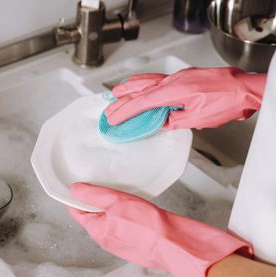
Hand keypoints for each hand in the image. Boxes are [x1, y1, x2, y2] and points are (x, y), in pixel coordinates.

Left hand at [67, 182, 251, 276]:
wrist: (174, 244)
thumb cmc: (145, 225)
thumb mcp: (114, 201)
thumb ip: (92, 194)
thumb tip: (74, 190)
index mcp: (96, 230)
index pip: (77, 212)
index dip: (76, 198)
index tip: (79, 187)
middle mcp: (106, 241)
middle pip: (94, 217)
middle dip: (98, 203)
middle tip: (107, 189)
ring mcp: (121, 245)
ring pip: (112, 223)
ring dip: (116, 211)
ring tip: (126, 199)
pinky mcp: (136, 246)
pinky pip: (127, 229)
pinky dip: (129, 219)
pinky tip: (139, 212)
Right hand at [105, 67, 265, 129]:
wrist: (246, 89)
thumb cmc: (226, 101)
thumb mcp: (197, 119)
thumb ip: (175, 120)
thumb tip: (162, 122)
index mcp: (172, 91)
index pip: (141, 102)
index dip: (125, 111)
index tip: (113, 118)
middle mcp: (172, 81)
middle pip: (140, 89)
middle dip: (122, 99)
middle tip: (109, 108)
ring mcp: (179, 77)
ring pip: (148, 80)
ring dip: (131, 87)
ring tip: (118, 92)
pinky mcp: (185, 77)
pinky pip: (159, 79)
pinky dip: (146, 83)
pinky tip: (145, 87)